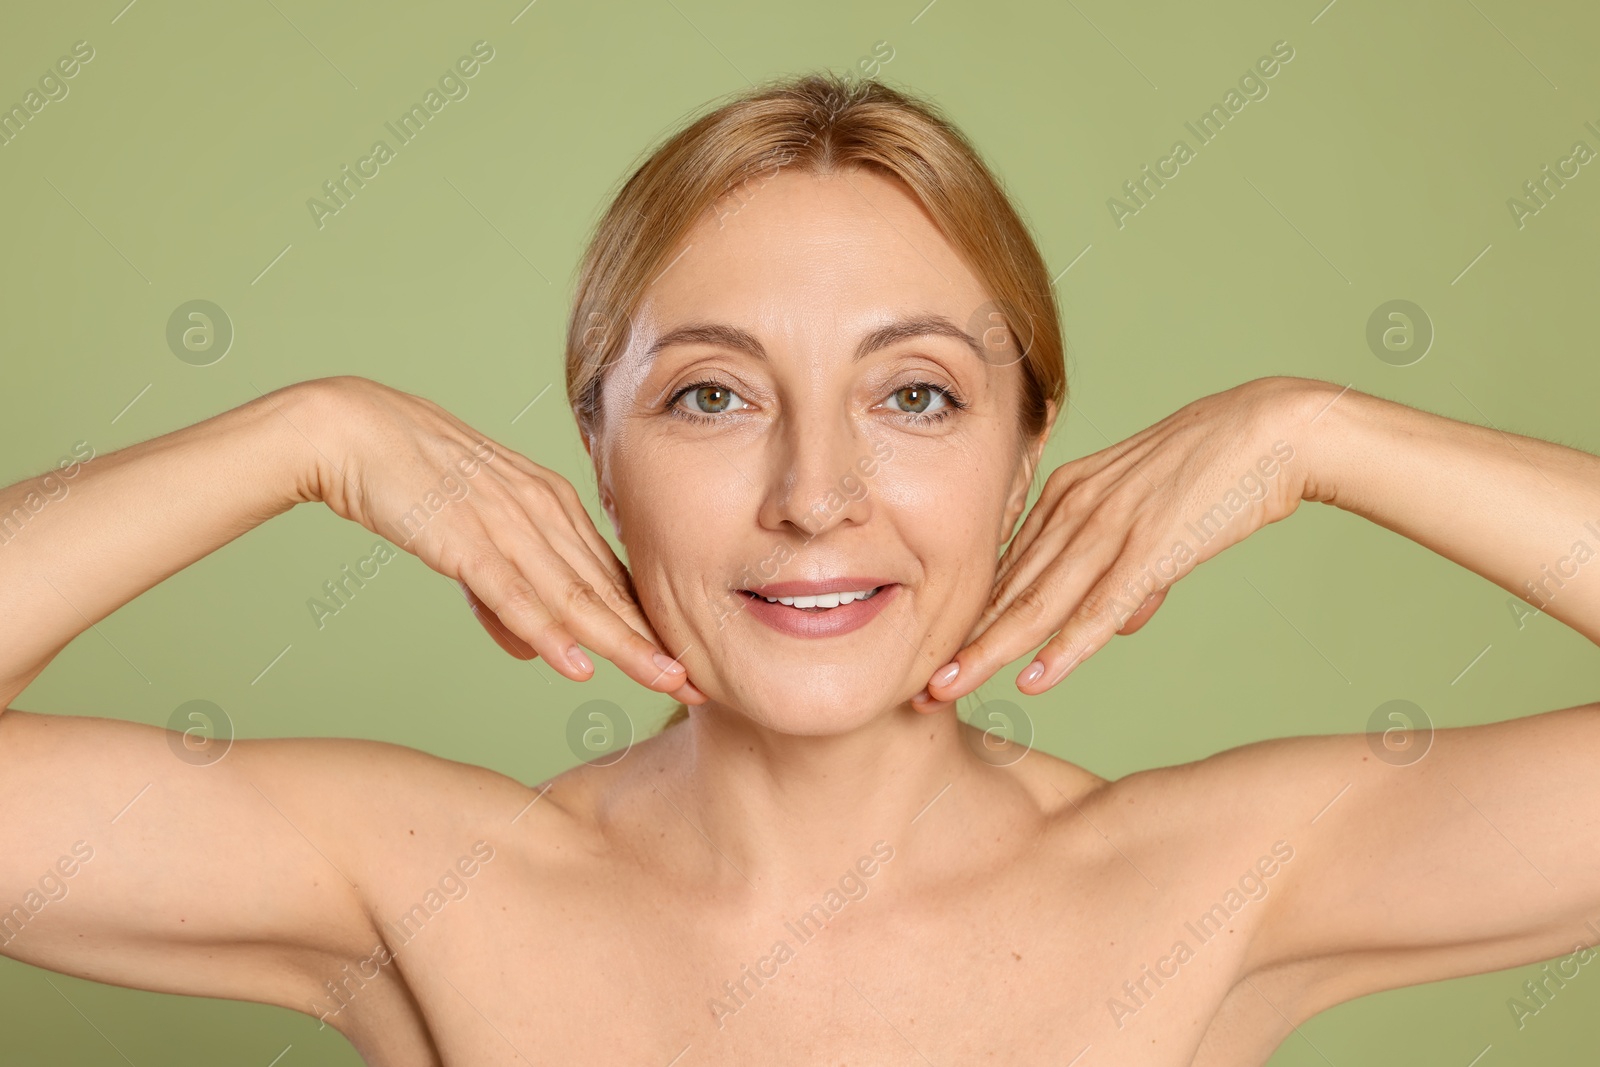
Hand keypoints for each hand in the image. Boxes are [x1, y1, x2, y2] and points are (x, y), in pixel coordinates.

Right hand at [301, 376, 705, 702]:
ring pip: (575, 597)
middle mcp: (542, 512)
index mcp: (551, 505)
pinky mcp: (465, 538)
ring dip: (622, 645)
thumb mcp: (471, 539)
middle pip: (608, 591)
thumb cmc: (412, 480)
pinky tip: (576, 664)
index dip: (650, 623)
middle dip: (656, 642)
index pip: (610, 577)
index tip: (686, 662)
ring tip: (664, 681)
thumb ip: (505, 597)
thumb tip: (538, 654)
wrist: (354, 432)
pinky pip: (513, 594)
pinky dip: (548, 632)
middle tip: (698, 686)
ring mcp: (507, 524)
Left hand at [922, 376, 1321, 702]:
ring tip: (945, 691)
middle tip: (918, 689)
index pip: (1008, 570)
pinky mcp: (1151, 548)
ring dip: (989, 654)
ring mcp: (1110, 528)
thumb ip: (1130, 569)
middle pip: (1007, 591)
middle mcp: (1075, 509)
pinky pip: (1099, 608)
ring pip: (1037, 604)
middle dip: (959, 644)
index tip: (936, 655)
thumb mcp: (1153, 516)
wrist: (1271, 429)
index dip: (970, 618)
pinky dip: (1064, 648)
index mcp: (1066, 496)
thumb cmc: (1214, 472)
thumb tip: (1119, 623)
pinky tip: (1034, 679)